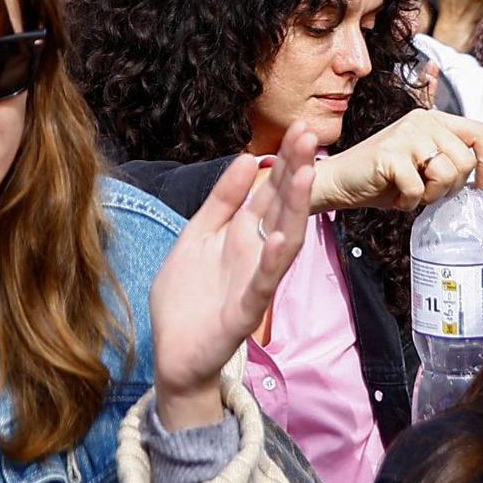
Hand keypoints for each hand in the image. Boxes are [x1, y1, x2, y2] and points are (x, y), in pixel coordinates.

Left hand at [149, 124, 319, 426]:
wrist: (172, 353)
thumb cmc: (188, 297)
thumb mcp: (199, 234)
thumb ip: (222, 200)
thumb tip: (247, 158)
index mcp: (243, 234)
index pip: (269, 191)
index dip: (283, 161)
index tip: (298, 129)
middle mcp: (256, 253)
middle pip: (282, 207)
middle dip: (296, 172)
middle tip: (310, 135)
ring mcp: (254, 282)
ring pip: (284, 240)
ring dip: (295, 208)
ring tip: (306, 175)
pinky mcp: (244, 312)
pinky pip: (263, 284)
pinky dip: (272, 261)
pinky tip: (279, 238)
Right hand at [312, 108, 482, 211]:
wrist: (339, 181)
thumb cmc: (384, 178)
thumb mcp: (423, 162)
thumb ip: (449, 158)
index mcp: (434, 119)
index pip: (482, 132)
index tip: (481, 186)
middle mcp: (423, 120)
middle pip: (466, 161)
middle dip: (452, 188)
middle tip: (428, 192)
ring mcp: (406, 134)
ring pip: (447, 175)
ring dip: (430, 196)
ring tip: (412, 194)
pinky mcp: (390, 153)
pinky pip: (418, 188)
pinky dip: (408, 203)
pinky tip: (396, 198)